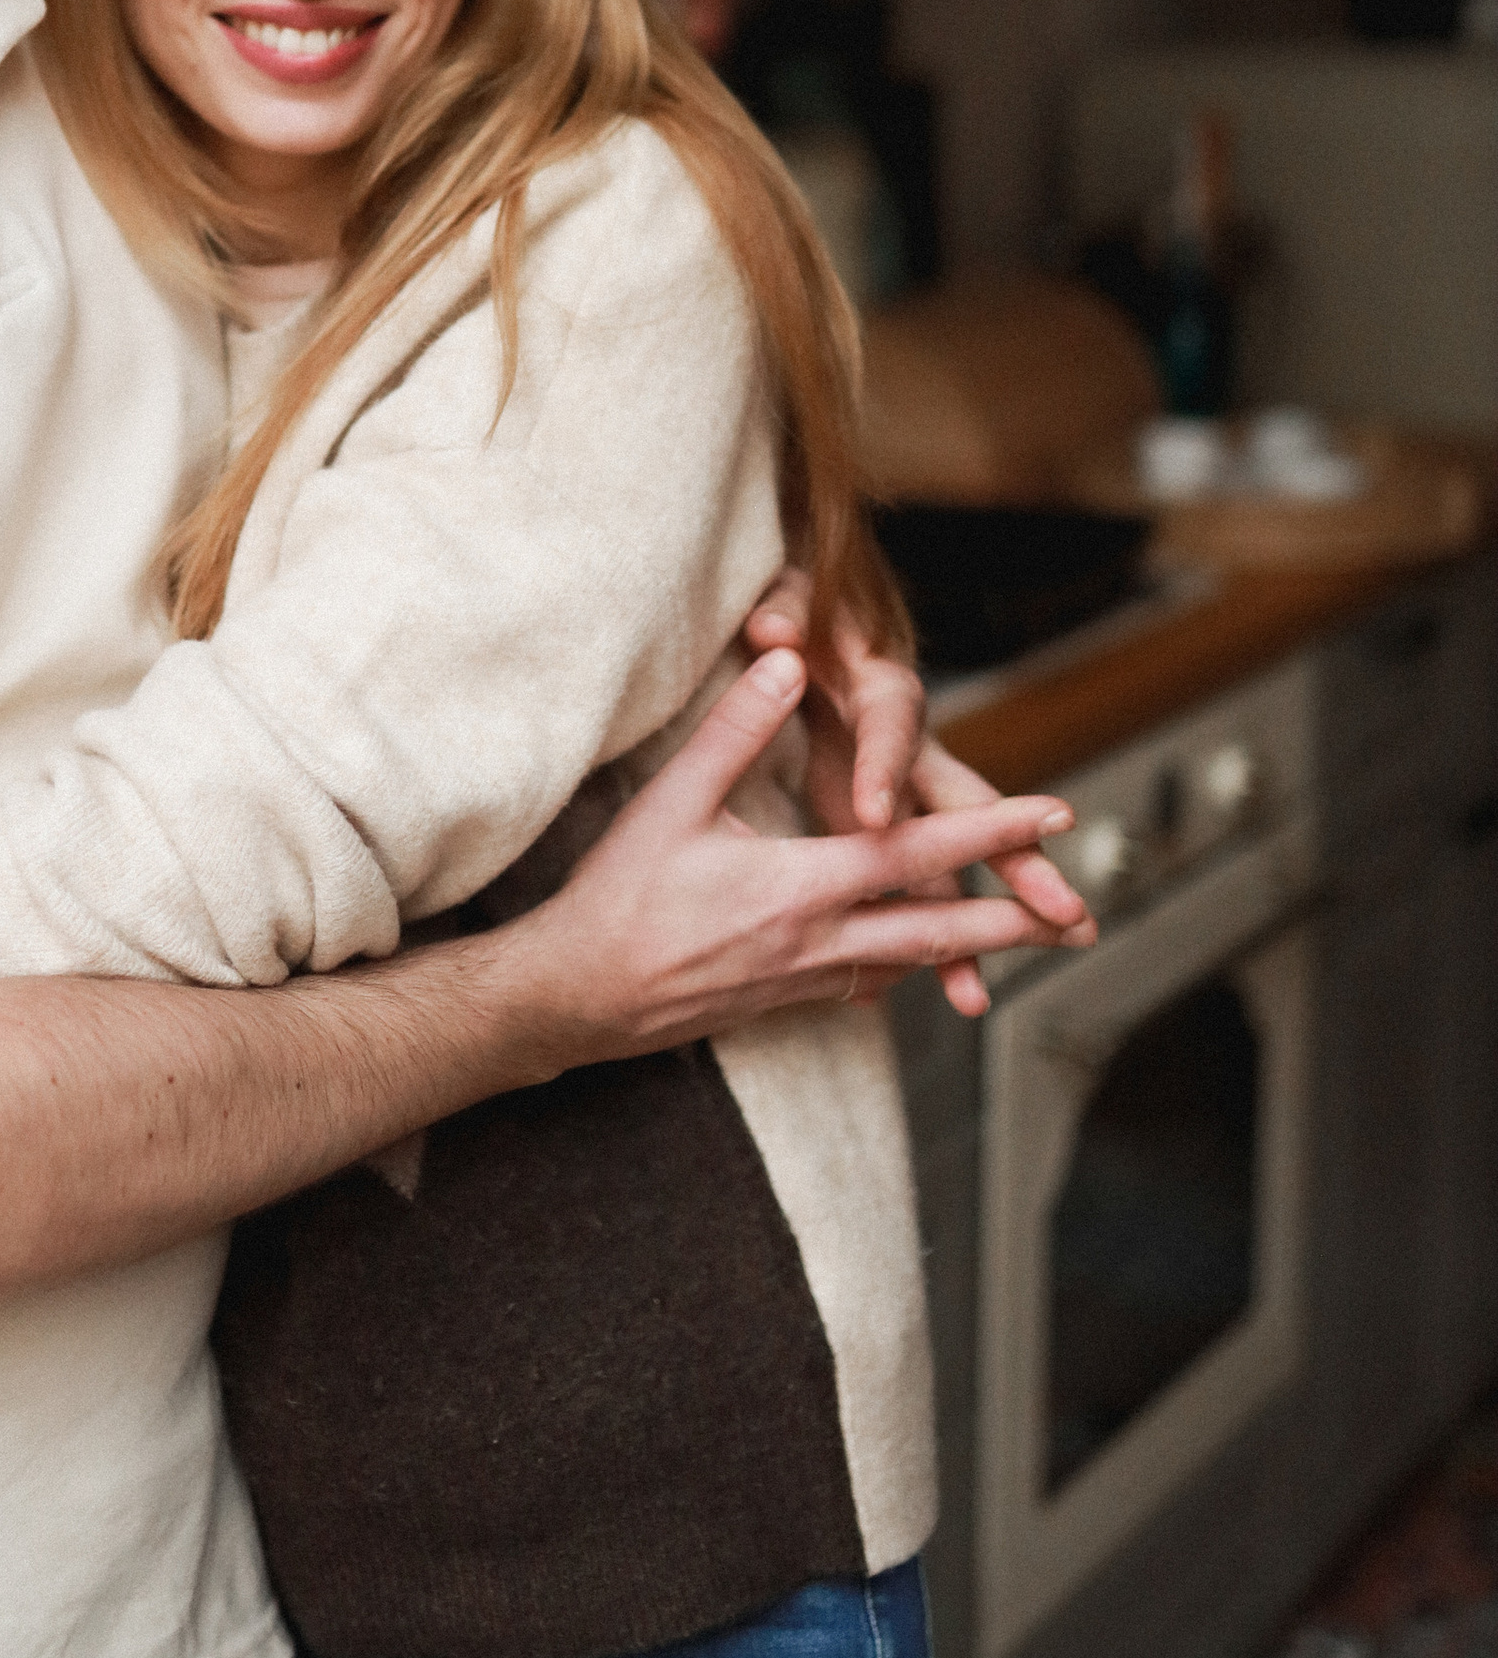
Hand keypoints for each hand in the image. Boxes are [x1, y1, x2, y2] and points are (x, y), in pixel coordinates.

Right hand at [525, 649, 1090, 1064]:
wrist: (578, 996)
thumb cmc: (620, 896)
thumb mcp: (673, 800)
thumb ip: (737, 727)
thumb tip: (786, 658)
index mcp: (804, 886)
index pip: (920, 853)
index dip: (993, 829)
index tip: (1055, 813)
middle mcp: (821, 941)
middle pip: (941, 929)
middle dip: (1014, 919)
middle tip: (1079, 918)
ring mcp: (806, 979)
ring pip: (909, 962)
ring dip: (972, 949)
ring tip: (1022, 942)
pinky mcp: (785, 999)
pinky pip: (866, 981)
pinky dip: (904, 966)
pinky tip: (915, 965)